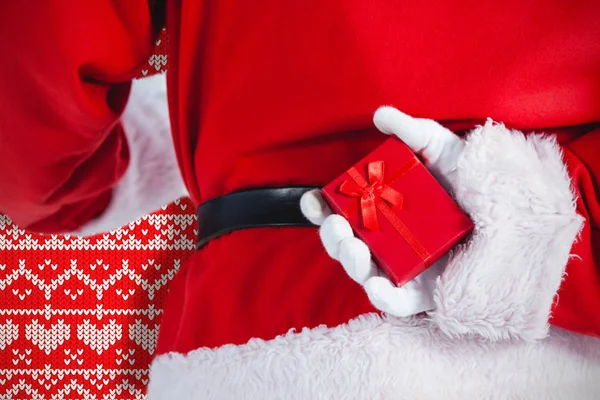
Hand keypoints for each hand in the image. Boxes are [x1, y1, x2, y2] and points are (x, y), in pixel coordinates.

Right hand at [300, 106, 464, 316]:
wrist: (514, 208)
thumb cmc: (474, 179)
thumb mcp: (442, 149)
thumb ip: (411, 132)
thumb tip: (380, 115)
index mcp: (383, 209)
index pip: (342, 211)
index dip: (321, 208)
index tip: (314, 200)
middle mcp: (387, 240)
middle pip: (346, 244)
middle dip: (332, 237)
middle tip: (338, 226)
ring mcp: (402, 268)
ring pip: (363, 272)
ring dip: (350, 262)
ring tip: (355, 248)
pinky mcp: (424, 293)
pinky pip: (396, 302)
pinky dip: (382, 296)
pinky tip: (377, 283)